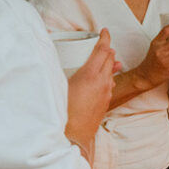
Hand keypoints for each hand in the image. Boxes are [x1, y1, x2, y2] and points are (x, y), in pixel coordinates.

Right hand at [66, 28, 118, 155]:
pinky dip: (107, 76)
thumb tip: (57, 61)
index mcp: (90, 75)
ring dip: (108, 63)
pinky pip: (109, 84)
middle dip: (106, 49)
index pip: (102, 51)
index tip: (104, 31)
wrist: (73, 137)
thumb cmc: (62, 112)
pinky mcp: (106, 102)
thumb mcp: (59, 87)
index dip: (104, 39)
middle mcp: (102, 82)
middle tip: (101, 43)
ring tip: (104, 58)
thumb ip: (62, 71)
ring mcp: (106, 93)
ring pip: (111, 72)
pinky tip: (102, 78)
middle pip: (109, 59)